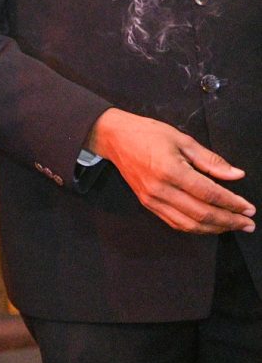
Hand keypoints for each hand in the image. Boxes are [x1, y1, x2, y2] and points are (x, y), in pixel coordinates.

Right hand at [87, 108, 253, 233]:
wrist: (114, 138)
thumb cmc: (147, 134)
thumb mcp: (182, 139)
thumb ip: (210, 160)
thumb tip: (236, 175)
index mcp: (170, 170)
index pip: (208, 194)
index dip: (232, 204)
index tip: (249, 208)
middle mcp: (160, 189)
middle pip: (200, 214)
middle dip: (228, 221)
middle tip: (248, 223)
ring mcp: (152, 199)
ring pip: (188, 224)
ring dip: (214, 228)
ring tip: (232, 226)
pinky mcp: (147, 204)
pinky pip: (174, 222)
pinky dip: (195, 228)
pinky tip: (209, 225)